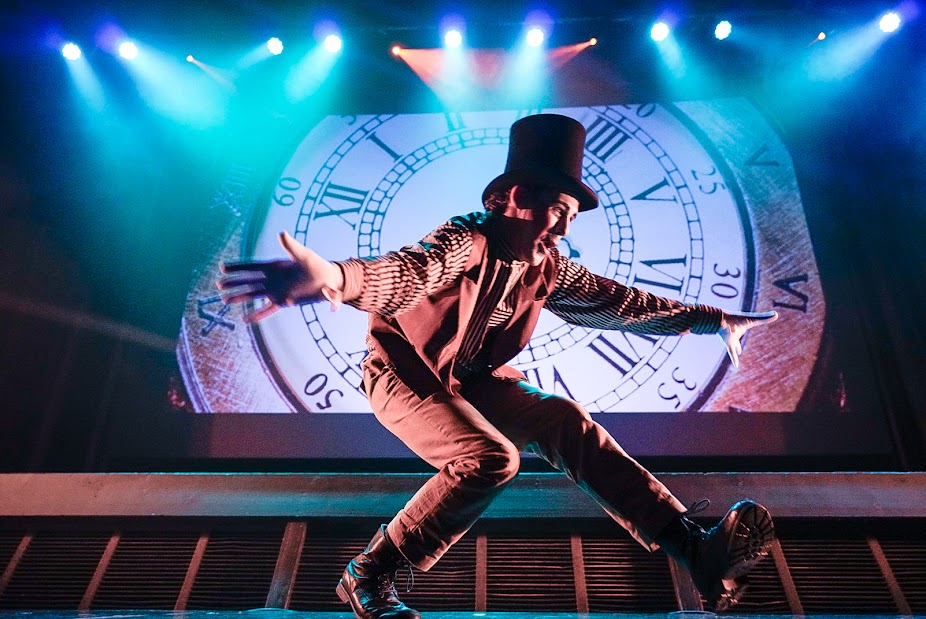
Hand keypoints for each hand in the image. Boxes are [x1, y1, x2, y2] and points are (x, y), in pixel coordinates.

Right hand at [216, 231, 343, 321]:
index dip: (237, 267)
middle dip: (233, 283)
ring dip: (239, 297)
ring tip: (224, 300)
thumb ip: (291, 246)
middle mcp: (272, 279)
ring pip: (253, 295)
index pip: (251, 266)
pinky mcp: (283, 302)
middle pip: (248, 281)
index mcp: (275, 266)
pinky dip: (257, 315)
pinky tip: (246, 320)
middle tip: (218, 284)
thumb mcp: (304, 255)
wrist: (329, 281)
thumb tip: (282, 233)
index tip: (222, 267)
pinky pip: (267, 309)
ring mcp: (276, 290)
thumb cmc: (317, 265)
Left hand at [718, 310, 777, 368]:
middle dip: (740, 340)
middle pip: (740, 337)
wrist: (722, 321)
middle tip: (742, 344)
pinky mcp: (728, 344)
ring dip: (736, 348)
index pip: (749, 327)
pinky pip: (731, 353)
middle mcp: (736, 333)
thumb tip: (777, 314)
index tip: (753, 325)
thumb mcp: (752, 319)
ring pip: (734, 345)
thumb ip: (764, 318)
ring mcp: (731, 339)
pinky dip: (734, 359)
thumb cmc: (737, 319)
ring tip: (738, 353)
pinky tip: (736, 366)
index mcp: (742, 326)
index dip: (752, 326)